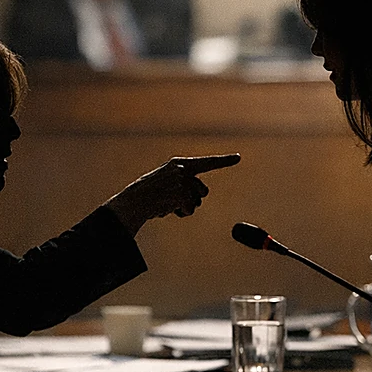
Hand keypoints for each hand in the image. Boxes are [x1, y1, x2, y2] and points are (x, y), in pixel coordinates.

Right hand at [104, 154, 240, 234]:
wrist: (133, 201)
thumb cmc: (147, 194)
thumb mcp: (164, 180)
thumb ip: (182, 181)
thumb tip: (199, 192)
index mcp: (178, 164)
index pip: (206, 162)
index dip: (223, 160)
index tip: (238, 158)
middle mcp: (182, 170)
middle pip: (202, 190)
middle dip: (192, 198)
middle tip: (173, 200)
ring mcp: (182, 182)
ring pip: (197, 201)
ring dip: (185, 206)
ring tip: (167, 203)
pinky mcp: (181, 194)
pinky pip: (189, 210)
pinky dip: (180, 213)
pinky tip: (166, 208)